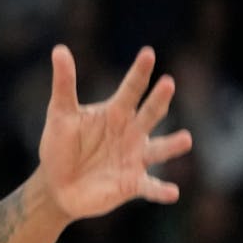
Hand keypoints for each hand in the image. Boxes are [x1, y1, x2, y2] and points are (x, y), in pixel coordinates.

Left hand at [39, 44, 192, 220]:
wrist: (56, 185)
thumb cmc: (60, 146)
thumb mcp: (59, 114)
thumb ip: (64, 84)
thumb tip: (59, 49)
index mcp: (115, 113)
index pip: (131, 89)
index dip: (139, 72)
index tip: (148, 54)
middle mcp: (132, 133)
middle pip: (149, 113)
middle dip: (158, 100)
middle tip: (167, 83)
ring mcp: (136, 158)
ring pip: (159, 150)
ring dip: (172, 145)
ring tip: (186, 139)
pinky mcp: (133, 184)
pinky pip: (151, 188)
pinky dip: (162, 190)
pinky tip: (172, 192)